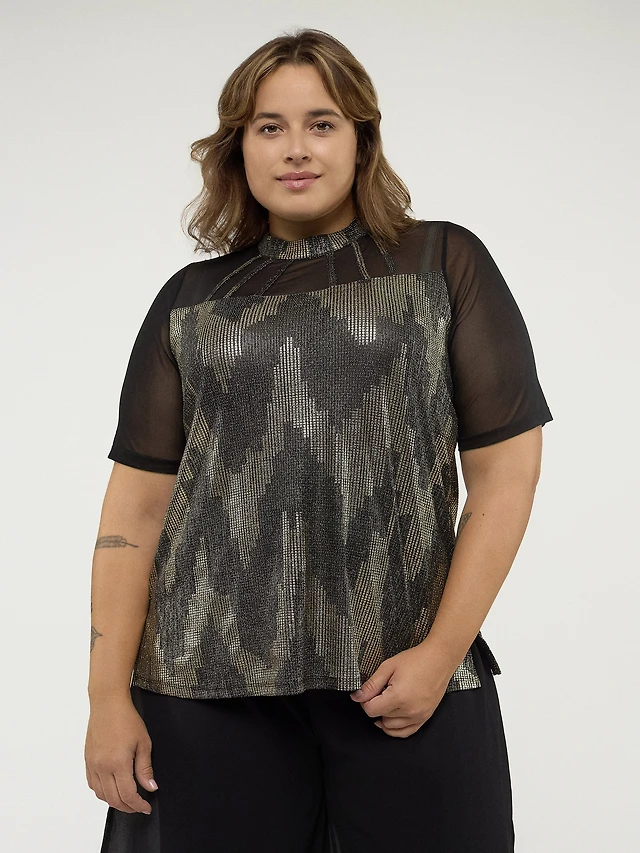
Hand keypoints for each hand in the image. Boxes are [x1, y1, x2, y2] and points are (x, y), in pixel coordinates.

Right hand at [85, 694, 158, 813]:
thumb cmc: (127, 719)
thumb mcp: (143, 742)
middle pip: (113, 800)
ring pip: (101, 795)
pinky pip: (92, 784)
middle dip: (128, 807)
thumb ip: (145, 768)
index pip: (127, 795)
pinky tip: (112, 788)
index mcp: (118, 763)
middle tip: (139, 806)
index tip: (146, 808)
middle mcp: (102, 767)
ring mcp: (92, 765)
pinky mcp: (87, 761)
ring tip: (127, 799)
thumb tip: (150, 787)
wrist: (108, 704)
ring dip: (114, 801)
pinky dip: (102, 792)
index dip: (138, 805)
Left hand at [349, 641, 459, 737]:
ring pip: (391, 727)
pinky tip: (390, 719)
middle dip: (376, 705)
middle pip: (380, 717)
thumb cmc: (416, 660)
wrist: (439, 659)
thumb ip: (371, 685)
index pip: (371, 710)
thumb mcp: (388, 667)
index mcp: (398, 697)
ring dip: (385, 716)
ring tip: (388, 700)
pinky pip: (406, 732)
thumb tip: (357, 697)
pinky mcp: (425, 718)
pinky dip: (395, 728)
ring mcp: (419, 716)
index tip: (367, 693)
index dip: (364, 701)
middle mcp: (410, 710)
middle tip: (381, 691)